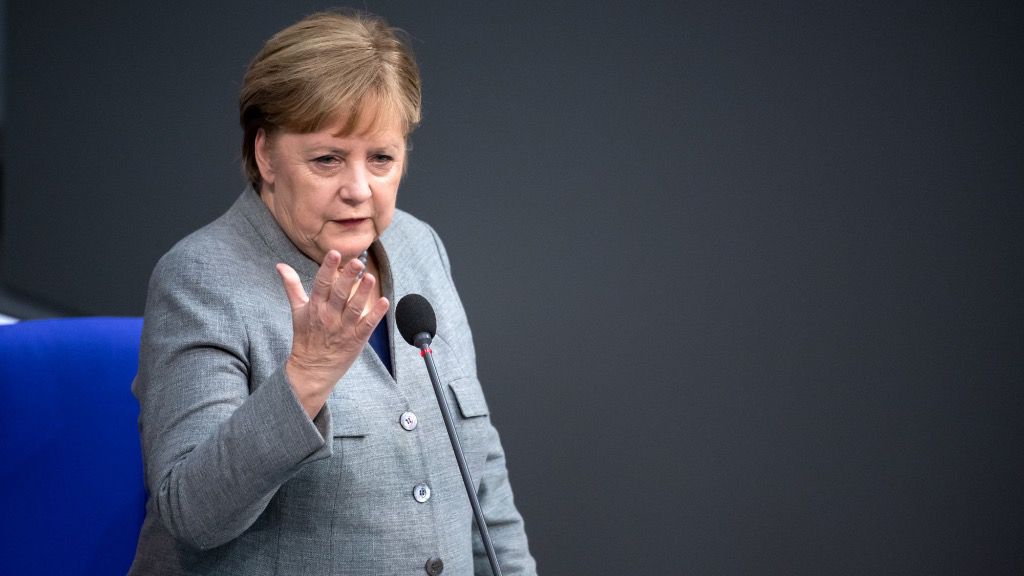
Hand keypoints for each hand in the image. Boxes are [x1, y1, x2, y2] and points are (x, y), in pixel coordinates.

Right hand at [276, 251, 389, 417]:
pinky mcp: (357, 339)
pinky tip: (385, 302)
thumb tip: (280, 265)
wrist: (312, 370)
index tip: (335, 254)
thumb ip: (292, 286)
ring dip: (363, 293)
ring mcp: (344, 328)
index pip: (321, 284)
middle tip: (357, 262)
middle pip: (340, 294)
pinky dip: (376, 314)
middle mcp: (329, 316)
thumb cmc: (306, 336)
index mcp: (315, 307)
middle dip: (348, 278)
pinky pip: (367, 325)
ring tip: (370, 278)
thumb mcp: (297, 310)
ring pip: (355, 308)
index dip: (328, 269)